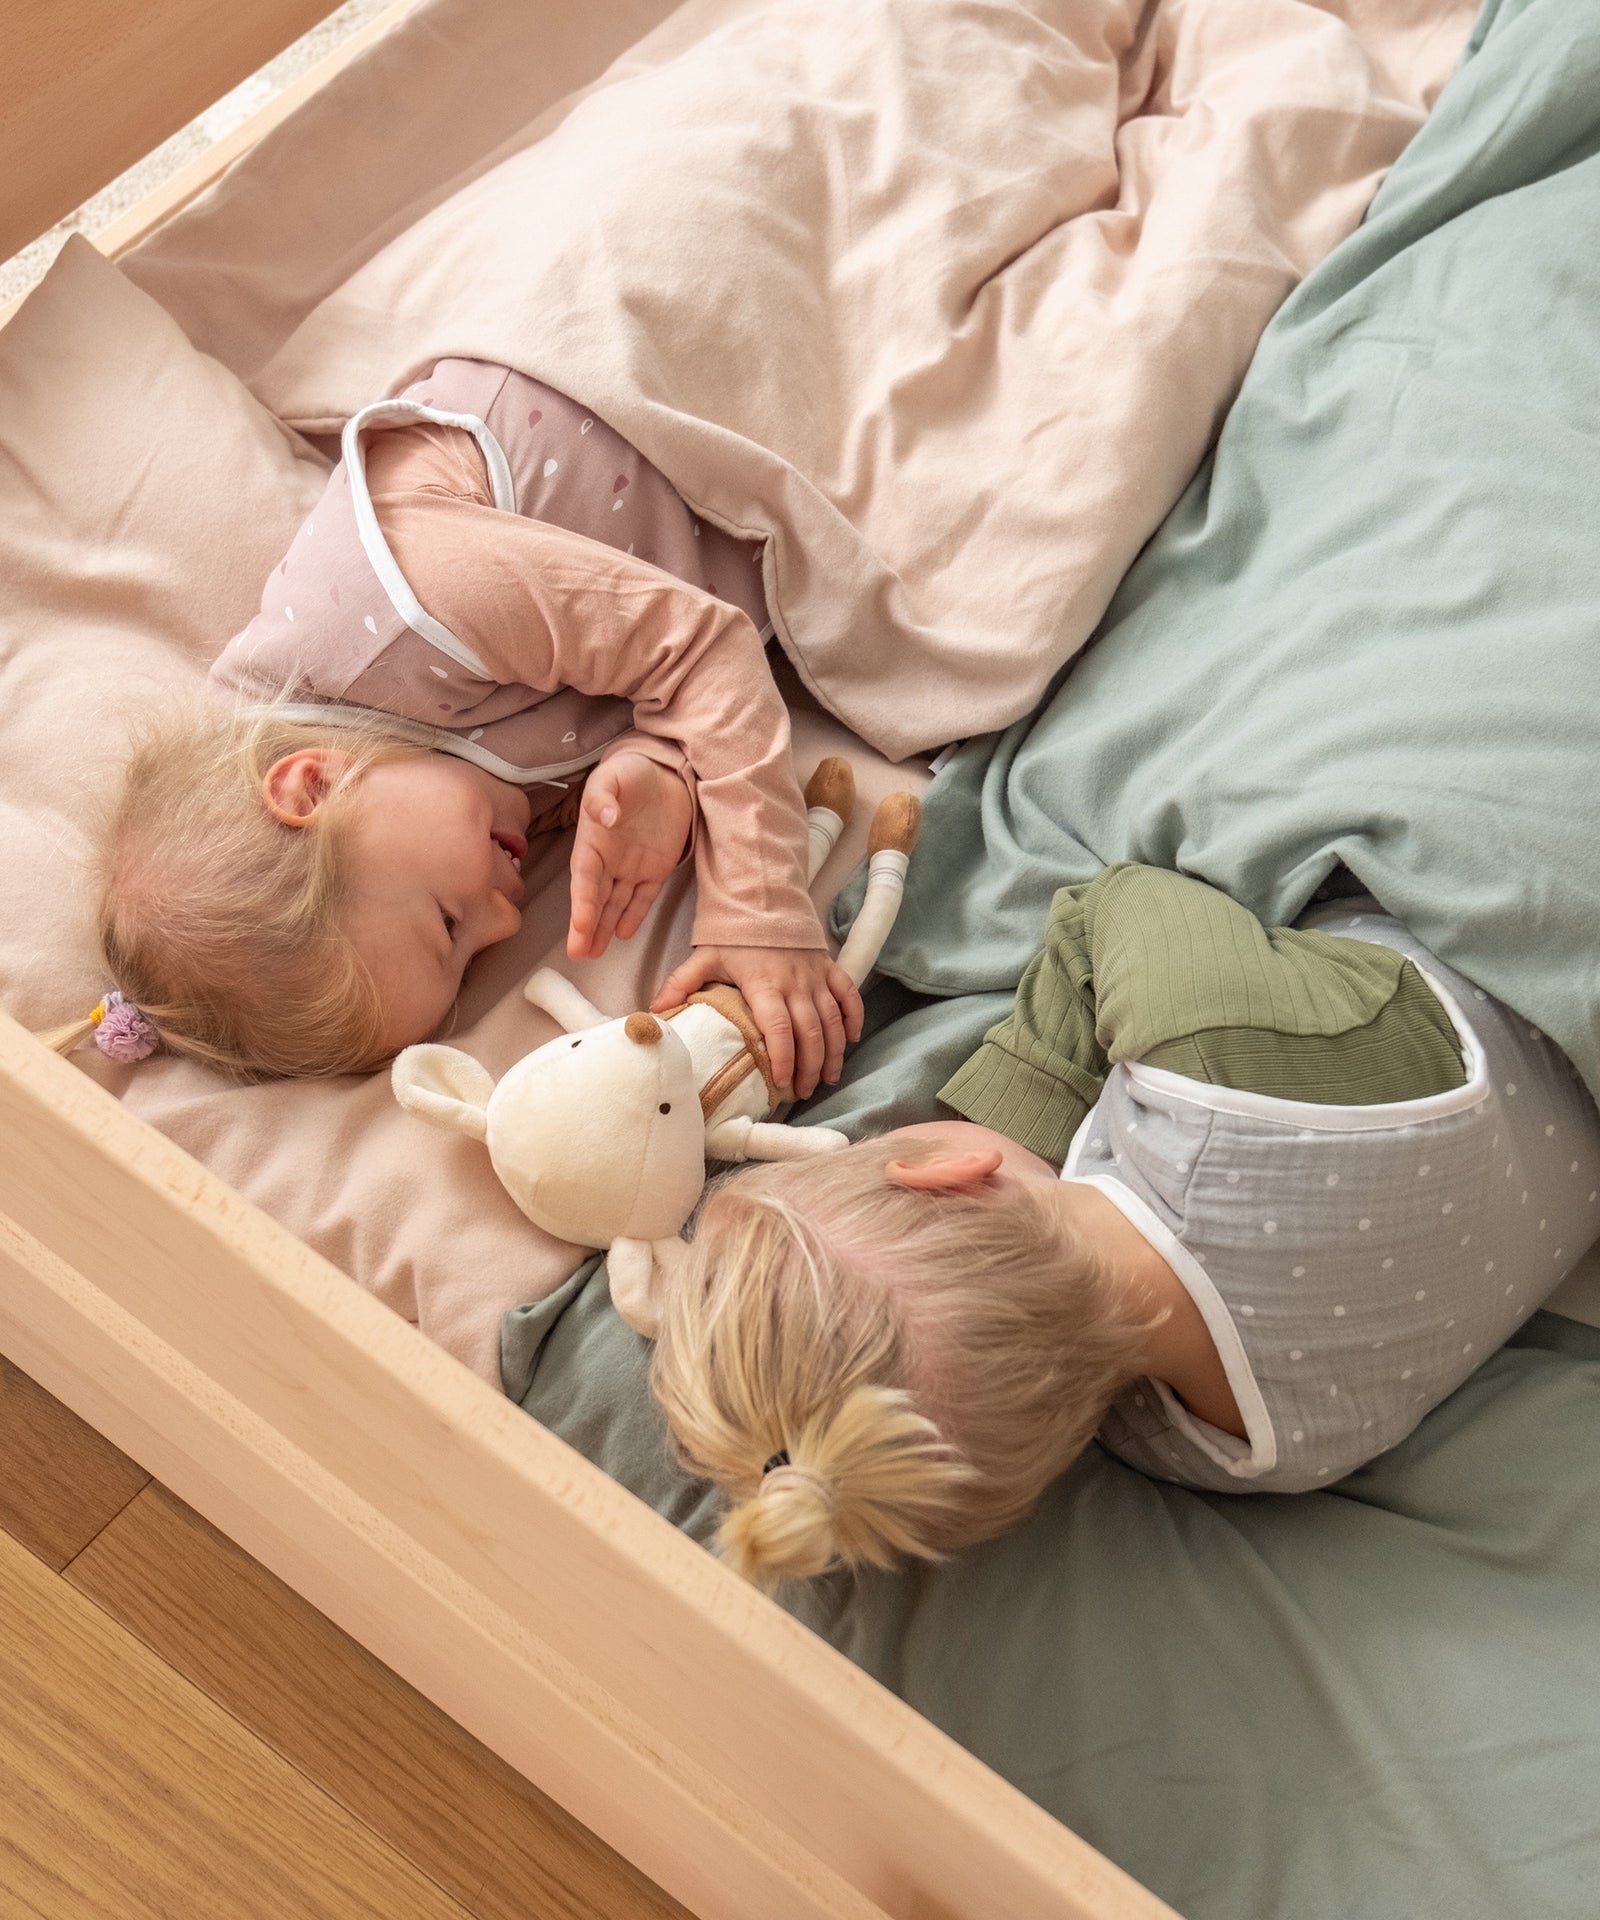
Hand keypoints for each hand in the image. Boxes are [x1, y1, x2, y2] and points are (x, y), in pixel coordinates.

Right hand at [567, 752, 693, 959]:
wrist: (665, 774)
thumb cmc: (630, 773)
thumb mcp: (612, 777)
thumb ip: (603, 796)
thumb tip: (604, 816)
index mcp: (592, 841)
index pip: (585, 879)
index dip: (582, 903)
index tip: (579, 926)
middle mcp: (608, 860)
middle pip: (596, 898)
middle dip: (587, 927)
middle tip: (579, 954)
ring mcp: (631, 867)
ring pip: (615, 904)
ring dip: (604, 928)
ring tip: (594, 953)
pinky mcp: (655, 870)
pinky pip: (643, 897)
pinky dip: (634, 915)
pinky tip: (623, 933)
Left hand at [652, 946, 864, 1097]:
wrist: (764, 898)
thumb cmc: (735, 935)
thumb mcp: (705, 957)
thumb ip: (680, 984)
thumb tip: (654, 1012)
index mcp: (764, 984)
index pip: (778, 1028)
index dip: (783, 1057)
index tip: (781, 1083)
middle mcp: (795, 983)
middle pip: (810, 1032)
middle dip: (810, 1066)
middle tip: (803, 1091)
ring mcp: (816, 977)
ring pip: (833, 1020)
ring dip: (833, 1052)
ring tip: (827, 1077)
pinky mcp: (830, 968)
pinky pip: (849, 995)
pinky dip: (854, 1018)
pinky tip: (851, 1040)